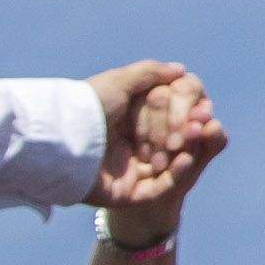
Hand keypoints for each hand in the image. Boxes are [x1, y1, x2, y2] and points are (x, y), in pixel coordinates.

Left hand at [88, 62, 224, 224]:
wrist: (65, 139)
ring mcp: (130, 170)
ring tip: (191, 141)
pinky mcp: (129, 194)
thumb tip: (180, 70)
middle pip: (171, 140)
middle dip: (182, 133)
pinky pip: (160, 188)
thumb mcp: (119, 81)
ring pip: (170, 164)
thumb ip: (150, 73)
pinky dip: (177, 174)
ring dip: (184, 151)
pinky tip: (186, 159)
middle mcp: (130, 144)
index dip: (181, 112)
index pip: (166, 116)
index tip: (199, 110)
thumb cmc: (89, 106)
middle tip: (195, 127)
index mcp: (128, 118)